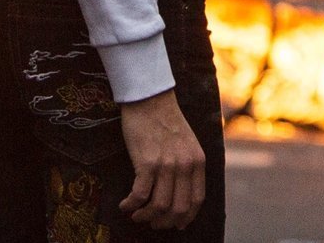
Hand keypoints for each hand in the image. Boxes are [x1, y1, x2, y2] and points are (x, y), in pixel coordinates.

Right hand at [117, 90, 207, 231]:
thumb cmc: (165, 120)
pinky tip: (125, 205)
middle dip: (164, 222)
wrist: (149, 98)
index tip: (176, 224)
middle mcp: (185, 165)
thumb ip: (188, 165)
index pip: (196, 200)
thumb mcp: (188, 142)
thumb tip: (180, 193)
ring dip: (145, 216)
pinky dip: (131, 205)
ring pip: (159, 206)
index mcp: (197, 161)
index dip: (185, 217)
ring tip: (136, 215)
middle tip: (153, 223)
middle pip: (178, 209)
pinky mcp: (146, 162)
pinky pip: (140, 195)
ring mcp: (166, 164)